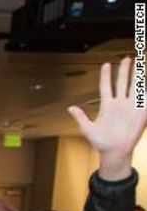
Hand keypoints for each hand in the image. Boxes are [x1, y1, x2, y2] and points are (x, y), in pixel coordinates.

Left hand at [67, 58, 146, 180]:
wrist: (115, 152)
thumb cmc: (101, 142)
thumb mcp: (88, 129)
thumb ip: (81, 118)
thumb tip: (70, 108)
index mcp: (107, 105)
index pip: (106, 86)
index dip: (106, 76)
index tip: (106, 64)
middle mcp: (120, 104)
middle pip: (122, 83)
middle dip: (124, 71)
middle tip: (126, 58)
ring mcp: (131, 107)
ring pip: (135, 88)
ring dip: (137, 76)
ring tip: (140, 64)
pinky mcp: (141, 112)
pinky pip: (145, 99)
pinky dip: (145, 91)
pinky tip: (145, 83)